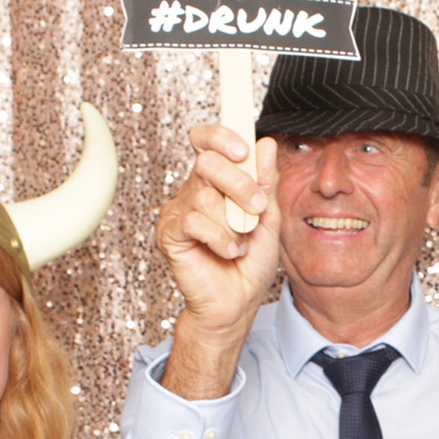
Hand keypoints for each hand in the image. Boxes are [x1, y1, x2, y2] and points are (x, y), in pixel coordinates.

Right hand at [153, 125, 281, 399]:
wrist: (238, 302)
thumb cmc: (250, 262)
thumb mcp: (268, 217)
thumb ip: (266, 181)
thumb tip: (265, 143)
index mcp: (215, 181)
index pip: (207, 141)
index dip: (220, 137)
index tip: (243, 150)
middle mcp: (194, 190)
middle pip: (208, 161)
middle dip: (240, 184)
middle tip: (257, 207)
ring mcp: (179, 211)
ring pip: (205, 195)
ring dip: (233, 223)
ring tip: (239, 242)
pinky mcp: (170, 233)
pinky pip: (195, 221)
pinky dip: (220, 238)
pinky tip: (226, 252)